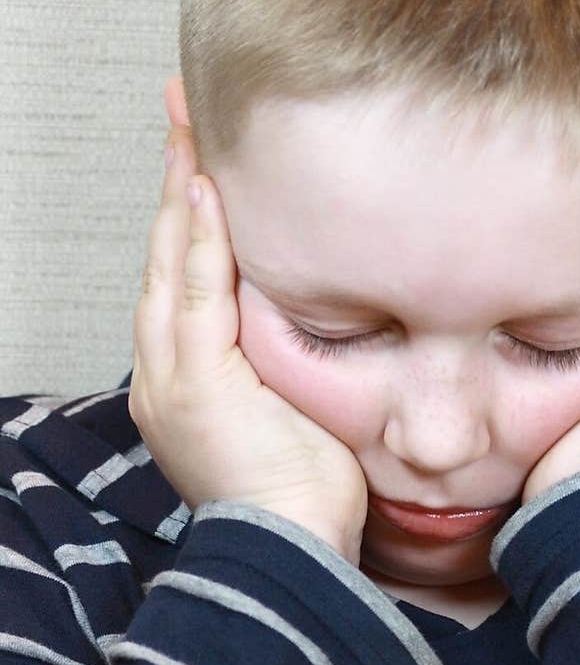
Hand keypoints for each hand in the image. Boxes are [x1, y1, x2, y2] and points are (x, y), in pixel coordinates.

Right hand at [129, 121, 367, 563]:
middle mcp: (165, 370)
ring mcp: (172, 375)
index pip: (184, 277)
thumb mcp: (295, 410)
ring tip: (189, 128)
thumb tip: (330, 315)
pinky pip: (192, 293)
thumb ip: (291, 358)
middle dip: (174, 183)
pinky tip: (201, 187)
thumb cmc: (304, 495)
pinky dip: (196, 239)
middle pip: (164, 257)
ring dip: (180, 191)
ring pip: (170, 263)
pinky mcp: (194, 381)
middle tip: (182, 115)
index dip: (189, 217)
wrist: (293, 548)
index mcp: (188, 378)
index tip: (200, 163)